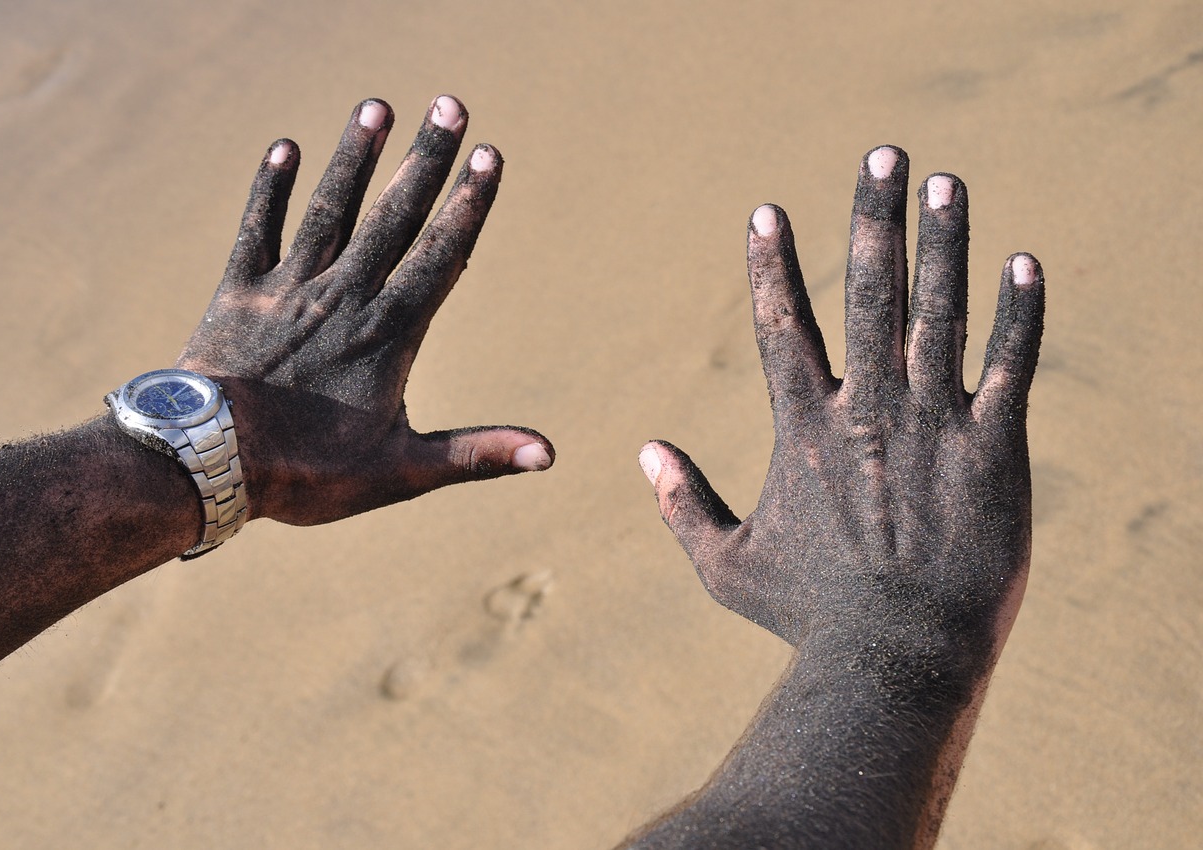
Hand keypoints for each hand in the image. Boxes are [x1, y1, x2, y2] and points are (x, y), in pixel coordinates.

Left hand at [178, 96, 552, 525]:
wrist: (208, 462)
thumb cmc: (308, 473)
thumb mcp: (402, 471)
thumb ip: (476, 454)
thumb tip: (549, 454)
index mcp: (388, 333)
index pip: (441, 255)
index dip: (468, 204)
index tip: (489, 157)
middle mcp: (344, 296)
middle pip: (394, 216)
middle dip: (426, 159)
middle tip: (450, 105)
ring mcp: (289, 288)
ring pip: (330, 208)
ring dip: (355, 157)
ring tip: (376, 108)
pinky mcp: (239, 292)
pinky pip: (258, 228)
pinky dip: (271, 189)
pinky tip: (284, 148)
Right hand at [639, 147, 1043, 682]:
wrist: (899, 658)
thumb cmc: (810, 618)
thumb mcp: (727, 566)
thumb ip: (682, 506)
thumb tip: (642, 453)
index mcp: (804, 431)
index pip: (782, 326)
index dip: (773, 264)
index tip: (769, 211)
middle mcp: (868, 411)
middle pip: (868, 293)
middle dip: (873, 218)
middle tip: (885, 155)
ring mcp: (934, 425)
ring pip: (940, 312)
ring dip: (944, 242)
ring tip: (946, 183)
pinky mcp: (994, 449)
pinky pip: (1011, 367)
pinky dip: (1019, 314)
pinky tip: (1024, 265)